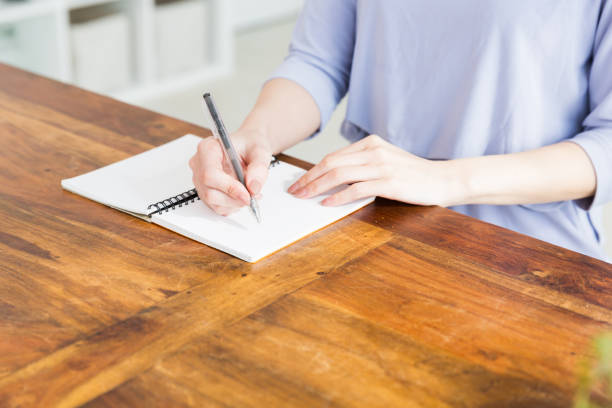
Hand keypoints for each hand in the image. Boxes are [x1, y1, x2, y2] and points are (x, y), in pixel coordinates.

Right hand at [189, 129, 272, 215]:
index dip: (229, 188)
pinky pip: (217, 206)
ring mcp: (200, 179)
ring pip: (213, 202)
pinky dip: (233, 206)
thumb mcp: (260, 151)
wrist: (249, 147)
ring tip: (251, 193)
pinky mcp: (205, 191)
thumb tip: (253, 187)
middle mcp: (200, 164)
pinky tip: (243, 195)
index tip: (247, 194)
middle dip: (234, 199)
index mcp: (208, 148)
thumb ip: (258, 168)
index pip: (210, 173)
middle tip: (252, 196)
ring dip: (235, 203)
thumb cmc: (250, 145)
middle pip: (209, 192)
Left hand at [288, 134, 456, 206]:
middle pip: (331, 163)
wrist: (443, 179)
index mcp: (371, 144)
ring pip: (339, 174)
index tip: (299, 182)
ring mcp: (382, 166)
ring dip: (317, 187)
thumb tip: (335, 177)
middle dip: (309, 178)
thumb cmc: (414, 174)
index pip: (333, 156)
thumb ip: (363, 164)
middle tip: (294, 191)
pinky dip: (338, 196)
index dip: (313, 170)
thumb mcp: (386, 160)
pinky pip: (356, 189)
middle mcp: (374, 151)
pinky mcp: (389, 182)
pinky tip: (327, 203)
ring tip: (305, 197)